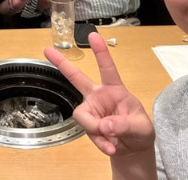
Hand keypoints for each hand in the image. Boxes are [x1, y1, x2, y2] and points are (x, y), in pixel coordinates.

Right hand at [44, 33, 155, 157]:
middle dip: (62, 64)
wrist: (133, 151)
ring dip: (95, 129)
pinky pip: (87, 132)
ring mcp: (91, 110)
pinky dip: (99, 142)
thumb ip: (124, 125)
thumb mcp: (141, 128)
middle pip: (77, 78)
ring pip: (82, 115)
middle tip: (47, 50)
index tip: (93, 35)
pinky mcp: (88, 125)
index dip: (101, 52)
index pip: (107, 68)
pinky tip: (111, 148)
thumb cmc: (140, 132)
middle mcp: (99, 96)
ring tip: (112, 140)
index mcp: (115, 90)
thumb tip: (103, 125)